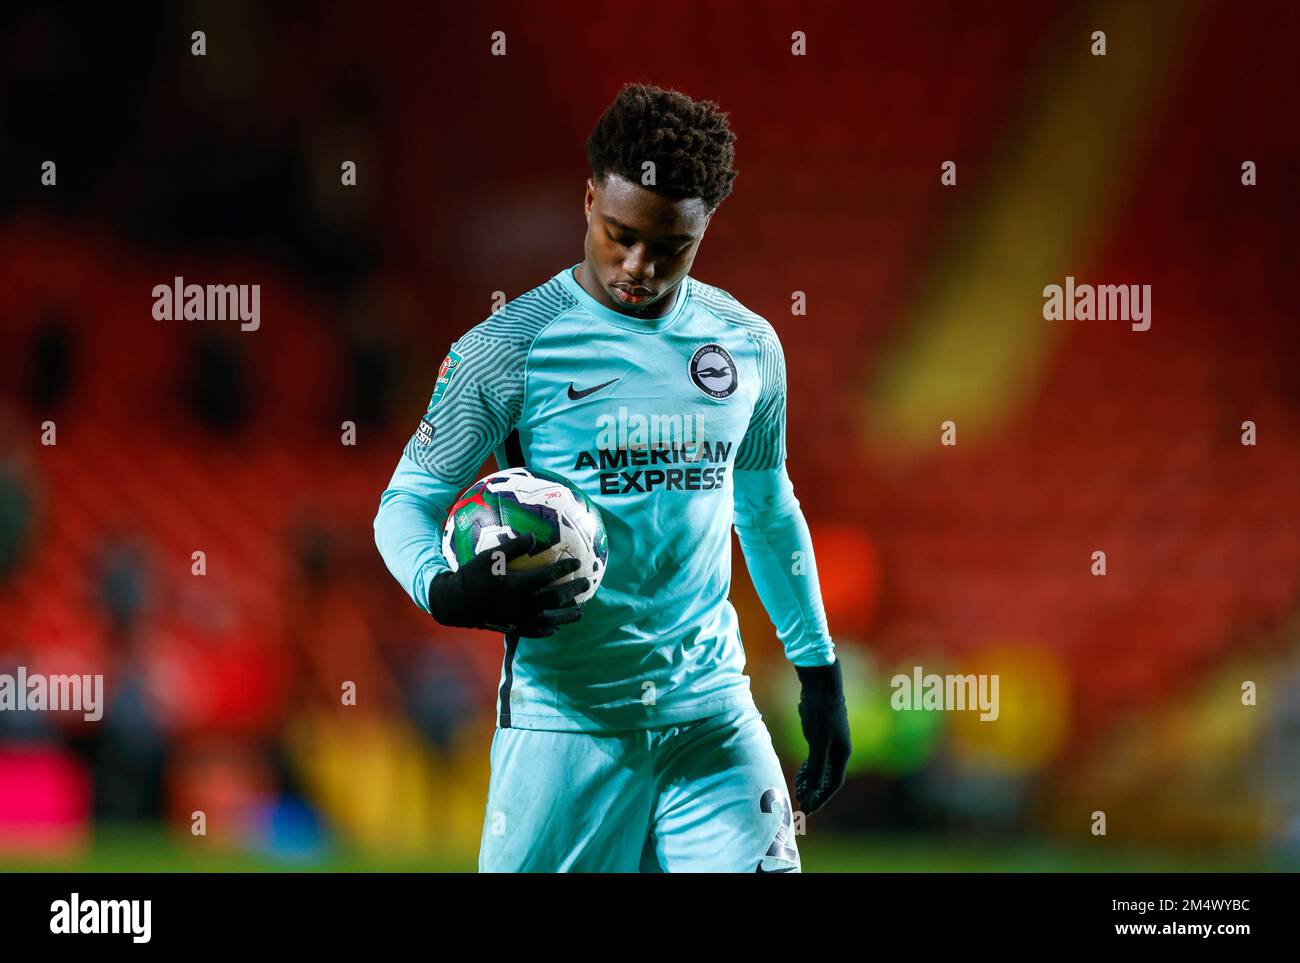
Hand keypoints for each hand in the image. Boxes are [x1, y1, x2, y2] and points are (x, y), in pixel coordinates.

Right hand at [428, 533, 588, 636]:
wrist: (456, 604)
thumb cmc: (472, 576)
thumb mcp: (491, 556)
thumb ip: (515, 546)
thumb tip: (535, 537)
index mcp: (520, 585)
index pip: (550, 576)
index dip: (565, 568)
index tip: (577, 563)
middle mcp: (524, 605)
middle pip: (556, 598)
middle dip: (573, 591)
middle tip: (586, 585)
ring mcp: (520, 620)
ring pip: (551, 619)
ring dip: (567, 615)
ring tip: (580, 612)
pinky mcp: (513, 629)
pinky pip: (535, 632)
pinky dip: (547, 630)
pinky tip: (554, 628)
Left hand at [793, 659, 851, 814]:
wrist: (820, 685)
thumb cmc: (821, 712)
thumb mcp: (818, 742)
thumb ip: (816, 766)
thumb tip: (814, 790)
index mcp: (842, 754)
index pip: (833, 783)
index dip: (821, 797)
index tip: (809, 808)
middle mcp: (838, 750)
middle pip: (827, 778)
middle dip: (814, 792)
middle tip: (800, 804)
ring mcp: (830, 742)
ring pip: (821, 768)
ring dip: (810, 781)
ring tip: (798, 791)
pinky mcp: (820, 734)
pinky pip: (815, 758)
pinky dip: (808, 768)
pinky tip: (800, 774)